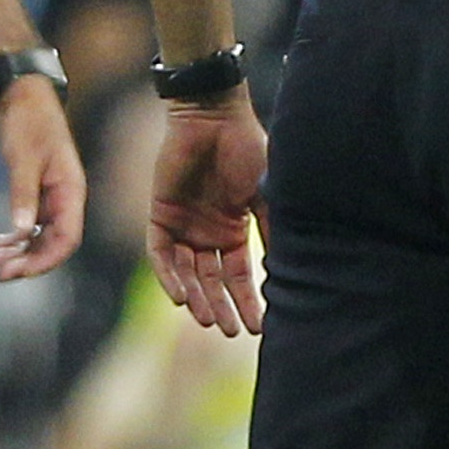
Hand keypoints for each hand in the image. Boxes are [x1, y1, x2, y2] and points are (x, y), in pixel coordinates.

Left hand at [0, 79, 85, 281]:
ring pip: (43, 237)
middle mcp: (67, 199)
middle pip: (55, 243)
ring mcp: (54, 198)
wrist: (26, 98)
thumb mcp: (24, 157)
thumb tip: (21, 230)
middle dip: (30, 261)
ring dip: (22, 252)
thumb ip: (23, 194)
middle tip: (0, 272)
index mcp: (72, 190)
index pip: (68, 238)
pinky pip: (33, 226)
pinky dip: (17, 238)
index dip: (47, 260)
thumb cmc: (31, 123)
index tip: (20, 271)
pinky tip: (0, 244)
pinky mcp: (40, 195)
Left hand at [148, 93, 269, 336]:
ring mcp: (183, 225)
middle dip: (222, 306)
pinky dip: (170, 276)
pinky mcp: (160, 215)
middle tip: (230, 331)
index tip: (258, 326)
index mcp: (233, 229)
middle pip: (212, 280)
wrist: (213, 117)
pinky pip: (161, 255)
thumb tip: (287, 269)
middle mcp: (207, 232)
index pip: (239, 275)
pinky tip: (182, 297)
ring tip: (208, 319)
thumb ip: (271, 230)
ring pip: (187, 273)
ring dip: (196, 296)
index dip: (247, 300)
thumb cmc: (246, 149)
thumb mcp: (266, 194)